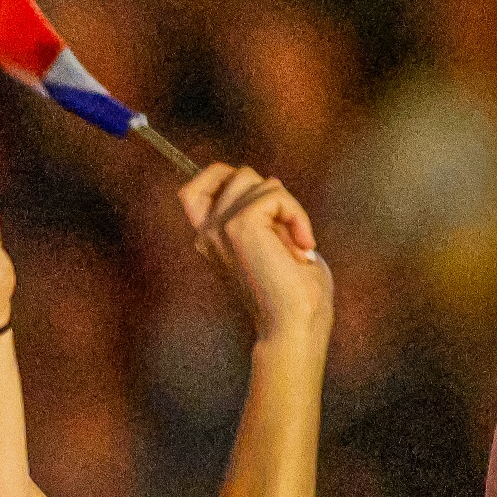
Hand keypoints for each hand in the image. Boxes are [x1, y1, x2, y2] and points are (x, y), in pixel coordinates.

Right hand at [177, 165, 331, 341]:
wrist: (294, 321)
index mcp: (210, 239)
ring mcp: (219, 227)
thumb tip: (267, 183)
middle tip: (286, 231)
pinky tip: (303, 245)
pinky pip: (276, 195)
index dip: (222, 176)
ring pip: (258, 180)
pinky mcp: (239, 225)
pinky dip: (297, 215)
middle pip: (236, 174)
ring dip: (288, 207)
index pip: (194, 188)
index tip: (258, 199)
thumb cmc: (293, 290)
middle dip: (271, 194)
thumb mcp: (270, 242)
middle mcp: (207, 232)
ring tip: (295, 242)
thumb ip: (259, 214)